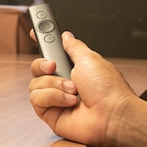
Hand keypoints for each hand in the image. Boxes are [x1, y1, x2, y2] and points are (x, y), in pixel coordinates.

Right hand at [28, 31, 136, 146]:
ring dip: (55, 84)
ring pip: (35, 83)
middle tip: (54, 65)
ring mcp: (55, 99)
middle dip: (43, 64)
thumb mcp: (89, 58)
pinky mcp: (49, 113)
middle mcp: (61, 83)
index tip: (34, 31)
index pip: (50, 53)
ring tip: (73, 90)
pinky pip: (36, 98)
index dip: (40, 42)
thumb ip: (73, 46)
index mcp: (72, 68)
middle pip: (36, 67)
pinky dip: (54, 97)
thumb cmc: (109, 90)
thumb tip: (66, 36)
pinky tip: (69, 101)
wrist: (112, 115)